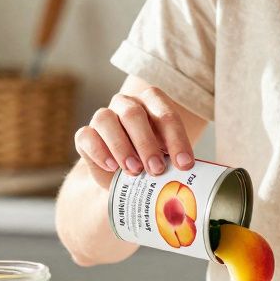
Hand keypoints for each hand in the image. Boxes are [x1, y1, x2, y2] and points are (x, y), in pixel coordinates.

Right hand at [74, 86, 194, 186]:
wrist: (119, 177)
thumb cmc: (150, 162)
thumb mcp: (167, 159)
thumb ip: (177, 161)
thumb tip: (194, 174)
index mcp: (152, 103)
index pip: (166, 115)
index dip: (177, 140)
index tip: (185, 164)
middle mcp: (126, 104)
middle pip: (133, 114)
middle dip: (147, 143)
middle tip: (156, 170)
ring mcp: (103, 116)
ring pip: (106, 120)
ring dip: (122, 147)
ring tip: (134, 171)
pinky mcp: (85, 134)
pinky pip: (87, 136)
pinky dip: (100, 152)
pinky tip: (111, 167)